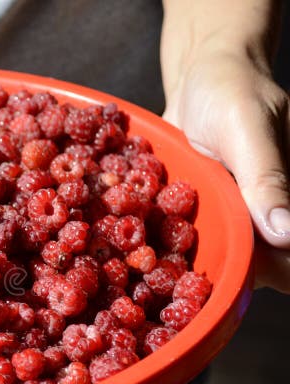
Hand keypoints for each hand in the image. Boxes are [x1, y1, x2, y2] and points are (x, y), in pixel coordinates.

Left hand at [163, 51, 289, 292]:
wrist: (201, 74)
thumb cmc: (235, 90)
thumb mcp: (249, 128)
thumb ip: (266, 177)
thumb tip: (285, 235)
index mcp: (286, 207)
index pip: (286, 261)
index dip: (269, 275)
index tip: (228, 284)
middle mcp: (259, 221)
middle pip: (247, 271)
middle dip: (215, 286)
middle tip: (166, 296)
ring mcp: (225, 220)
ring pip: (209, 262)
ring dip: (178, 276)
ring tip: (139, 286)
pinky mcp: (192, 216)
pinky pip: (176, 242)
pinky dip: (154, 250)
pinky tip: (123, 261)